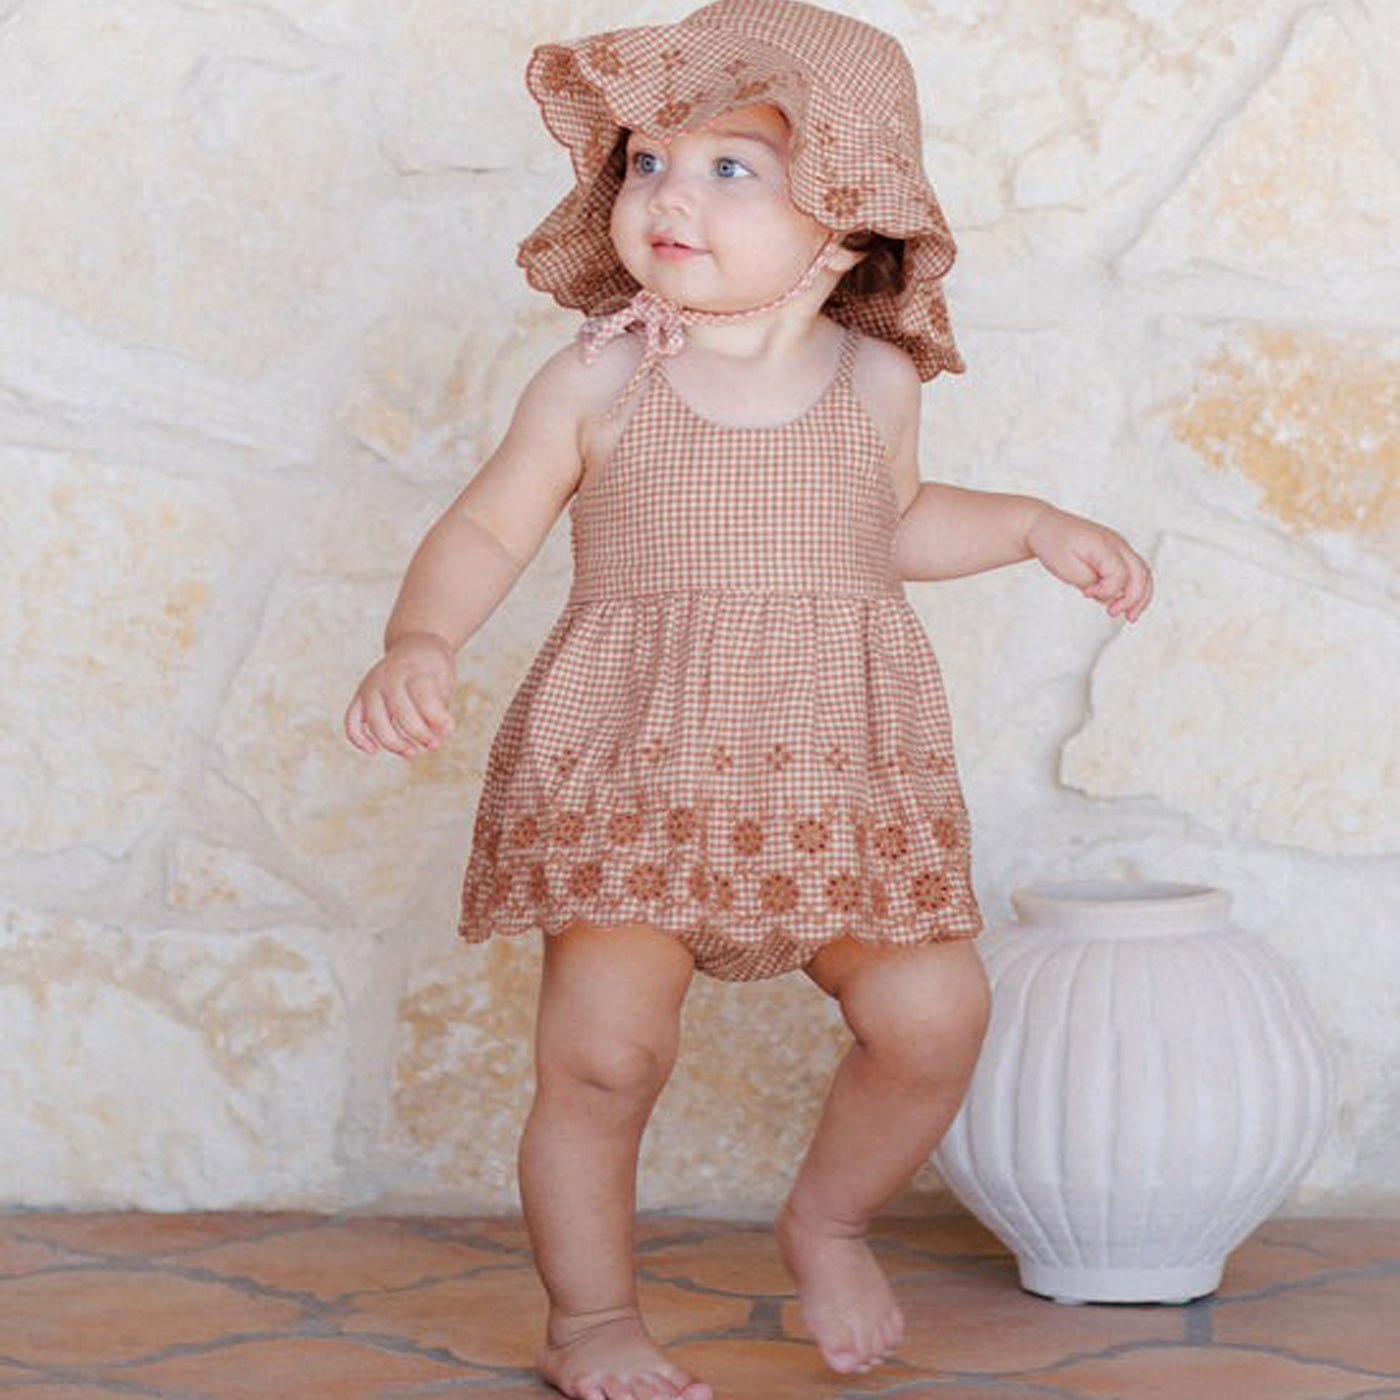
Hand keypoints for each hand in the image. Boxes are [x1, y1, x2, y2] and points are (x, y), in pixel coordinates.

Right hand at [344, 632, 456, 756]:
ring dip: (393, 743)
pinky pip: (351, 721)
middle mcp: (387, 677)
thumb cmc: (432, 667)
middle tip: (434, 745)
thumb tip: (437, 737)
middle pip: (399, 711)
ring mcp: (370, 687)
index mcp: (412, 668)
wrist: (414, 645)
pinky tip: (373, 750)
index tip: (449, 729)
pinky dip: (358, 738)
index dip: (437, 718)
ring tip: (413, 752)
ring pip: (375, 721)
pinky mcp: (360, 697)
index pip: (423, 697)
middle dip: (419, 734)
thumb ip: (440, 707)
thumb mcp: (444, 679)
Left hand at [1025, 505, 1153, 621]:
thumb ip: (1088, 582)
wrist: (1045, 526)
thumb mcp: (1064, 567)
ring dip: (1140, 597)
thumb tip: (1108, 596)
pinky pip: (1134, 571)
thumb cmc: (1052, 545)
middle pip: (1140, 573)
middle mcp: (1117, 543)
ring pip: (1143, 573)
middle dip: (1134, 599)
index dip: (1107, 590)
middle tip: (1122, 617)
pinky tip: (1124, 605)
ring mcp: (1119, 546)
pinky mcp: (1116, 552)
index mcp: (1103, 544)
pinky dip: (1134, 589)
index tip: (1085, 594)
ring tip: (1130, 617)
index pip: (1119, 574)